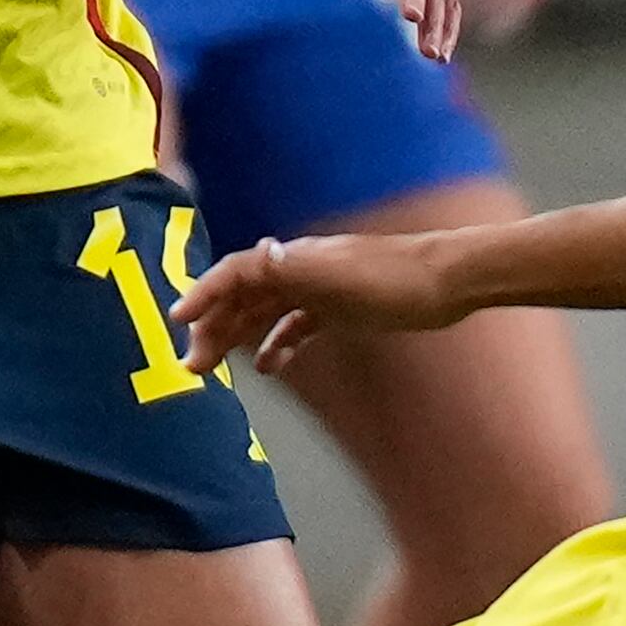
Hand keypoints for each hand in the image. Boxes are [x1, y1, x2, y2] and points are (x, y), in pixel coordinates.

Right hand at [177, 228, 457, 376]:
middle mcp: (299, 271)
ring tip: (213, 370)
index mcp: (293, 260)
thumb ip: (292, 268)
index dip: (203, 294)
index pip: (234, 273)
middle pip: (242, 297)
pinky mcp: (340, 310)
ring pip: (264, 313)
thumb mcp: (338, 277)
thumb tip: (254, 254)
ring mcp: (319, 290)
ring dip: (236, 338)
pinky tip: (271, 368)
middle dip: (212, 327)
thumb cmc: (396, 278)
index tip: (176, 321)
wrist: (449, 282)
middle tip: (191, 365)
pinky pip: (296, 326)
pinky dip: (278, 345)